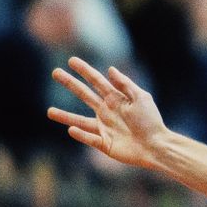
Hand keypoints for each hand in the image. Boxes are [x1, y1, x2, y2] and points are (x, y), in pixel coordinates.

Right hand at [49, 58, 168, 168]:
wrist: (156, 146)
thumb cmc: (152, 121)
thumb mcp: (141, 98)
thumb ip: (125, 84)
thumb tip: (110, 69)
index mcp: (116, 98)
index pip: (97, 81)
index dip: (84, 70)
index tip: (71, 60)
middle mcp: (106, 111)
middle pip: (84, 95)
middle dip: (70, 83)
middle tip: (55, 72)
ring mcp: (104, 128)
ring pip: (79, 121)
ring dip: (65, 116)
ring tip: (49, 111)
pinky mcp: (104, 143)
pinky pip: (89, 138)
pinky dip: (80, 135)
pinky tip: (71, 129)